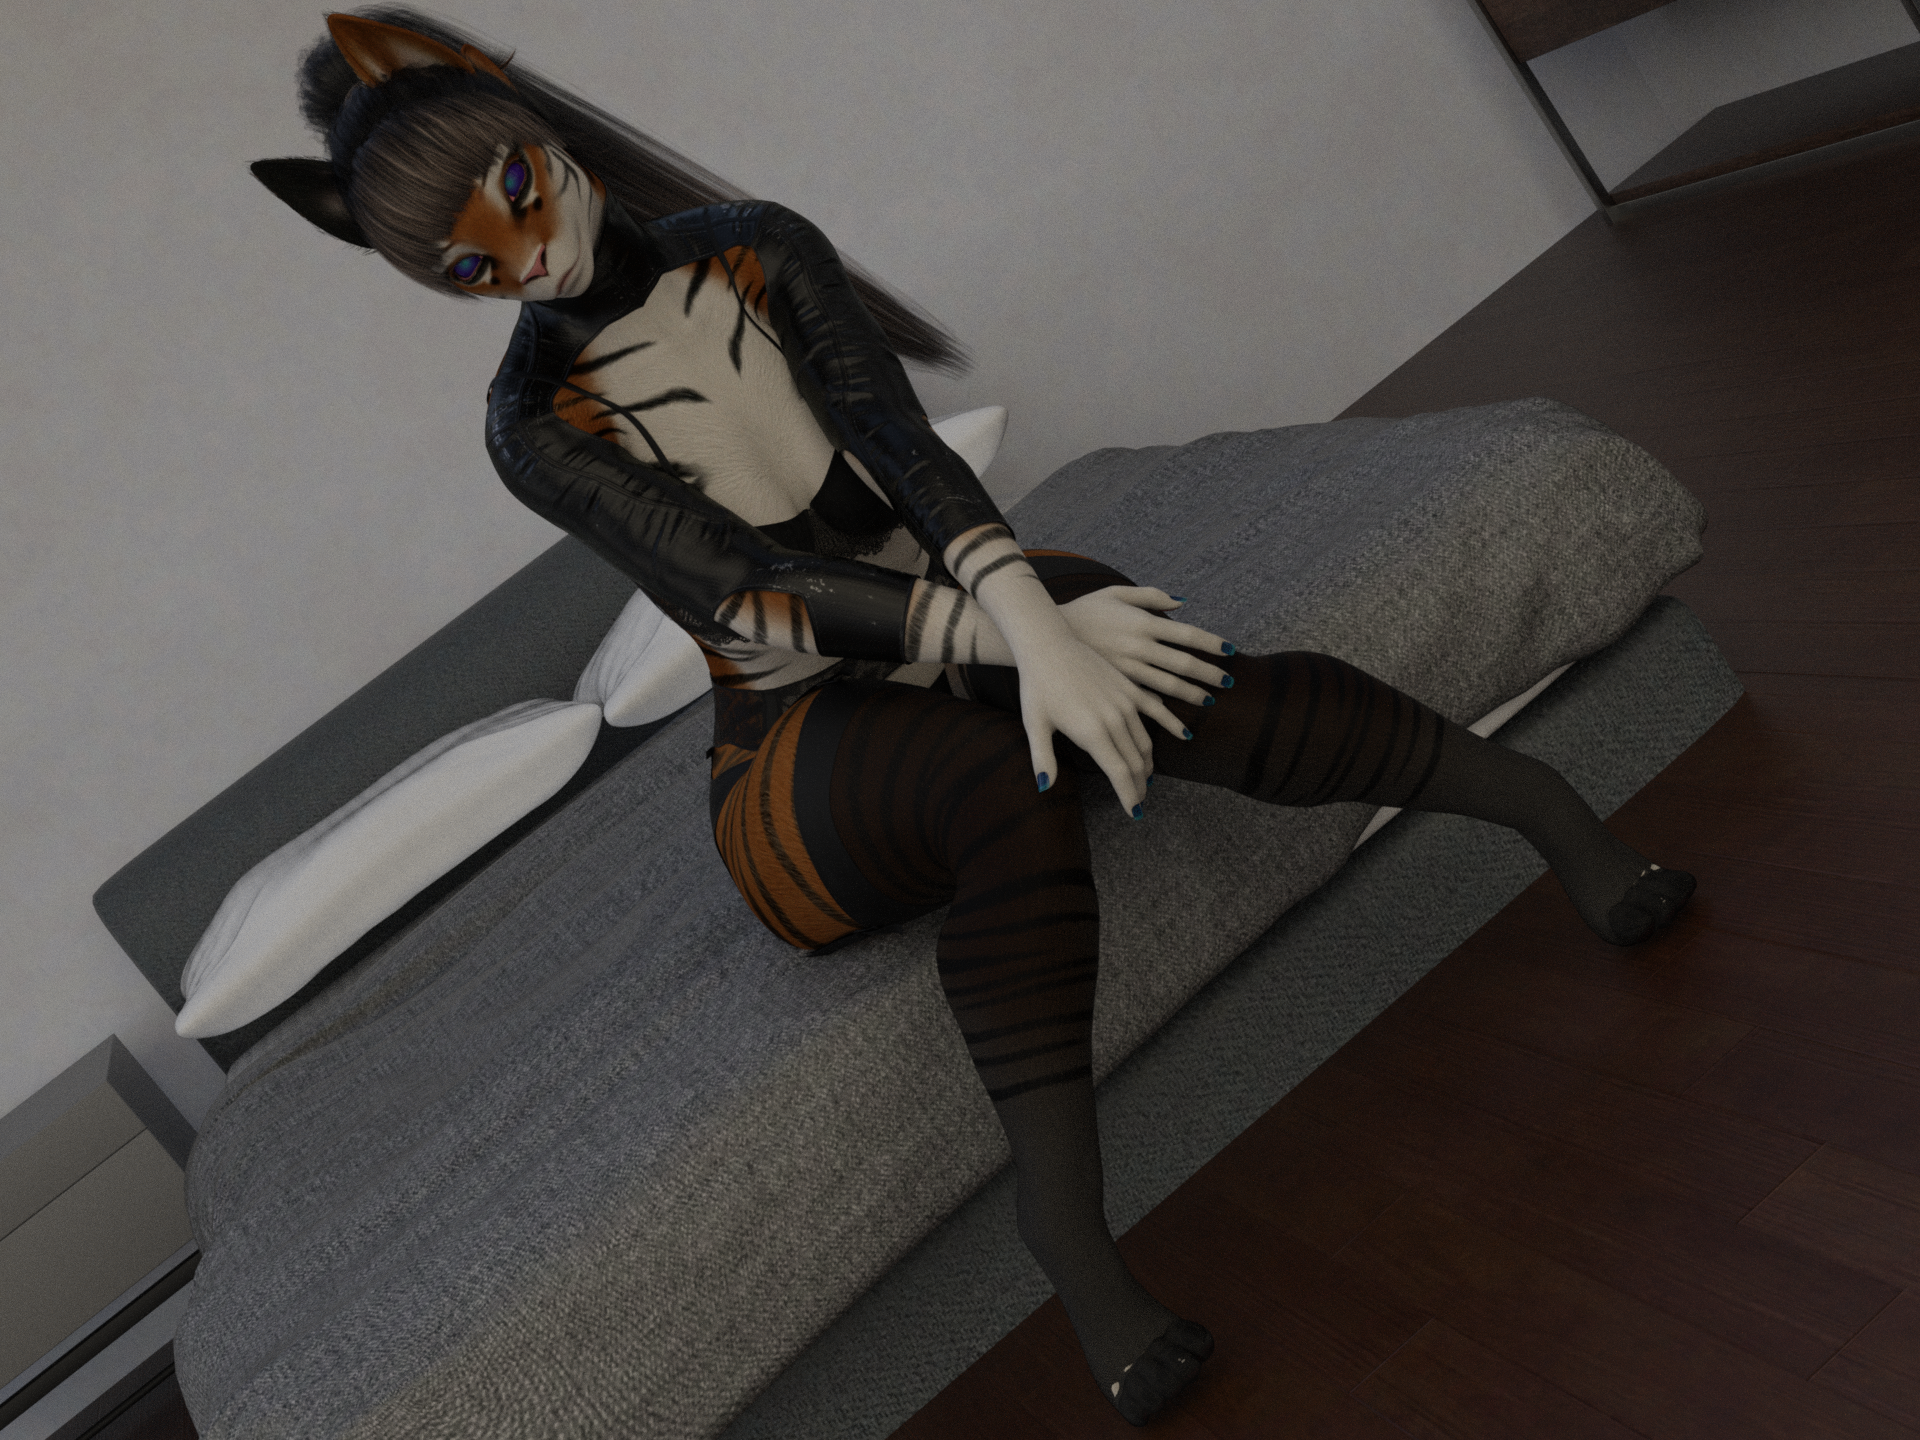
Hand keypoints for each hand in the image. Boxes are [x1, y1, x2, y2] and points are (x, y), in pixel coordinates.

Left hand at [1012, 628, 1164, 814]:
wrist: (1048, 644)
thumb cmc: (1037, 686)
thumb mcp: (1034, 724)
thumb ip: (1043, 758)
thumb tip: (1044, 787)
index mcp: (1092, 732)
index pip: (1119, 773)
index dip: (1129, 796)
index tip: (1135, 812)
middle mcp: (1113, 719)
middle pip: (1134, 762)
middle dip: (1138, 786)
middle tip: (1140, 802)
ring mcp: (1124, 701)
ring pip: (1145, 741)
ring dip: (1148, 763)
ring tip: (1145, 779)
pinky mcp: (1128, 686)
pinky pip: (1155, 710)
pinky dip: (1169, 725)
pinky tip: (1182, 735)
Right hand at [1057, 588, 1232, 707]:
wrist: (1046, 635)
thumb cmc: (1084, 610)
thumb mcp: (1115, 593)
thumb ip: (1150, 595)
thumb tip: (1183, 603)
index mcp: (1142, 623)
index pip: (1187, 634)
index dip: (1211, 643)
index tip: (1231, 650)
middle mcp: (1138, 647)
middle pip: (1183, 663)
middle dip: (1209, 674)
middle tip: (1229, 682)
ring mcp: (1127, 670)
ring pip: (1168, 686)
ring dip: (1192, 695)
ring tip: (1210, 702)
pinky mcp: (1115, 687)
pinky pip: (1145, 702)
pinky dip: (1164, 715)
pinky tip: (1178, 724)